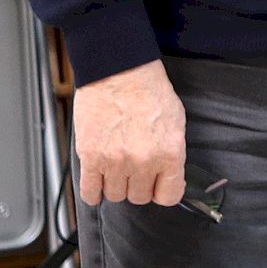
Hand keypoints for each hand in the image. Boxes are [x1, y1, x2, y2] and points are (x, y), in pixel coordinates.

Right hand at [71, 59, 186, 206]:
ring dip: (116, 185)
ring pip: (115, 196)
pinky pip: (90, 193)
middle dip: (138, 185)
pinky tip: (98, 180)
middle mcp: (143, 162)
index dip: (163, 191)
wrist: (119, 70)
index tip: (158, 186)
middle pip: (139, 197)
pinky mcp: (90, 158)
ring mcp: (115, 162)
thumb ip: (173, 152)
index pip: (169, 196)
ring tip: (116, 166)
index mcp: (169, 153)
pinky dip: (93, 192)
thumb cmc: (148, 90)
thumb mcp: (176, 120)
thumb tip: (170, 175)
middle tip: (135, 168)